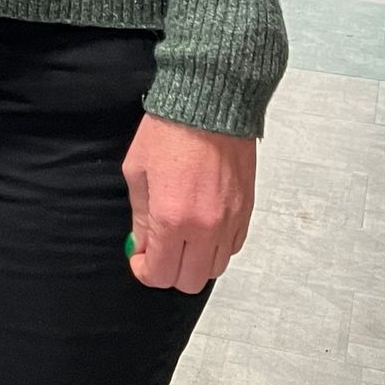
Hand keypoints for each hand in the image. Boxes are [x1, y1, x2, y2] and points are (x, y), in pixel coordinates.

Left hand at [122, 112, 254, 293]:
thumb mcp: (137, 171)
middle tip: (157, 251)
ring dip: (195, 262)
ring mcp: (230, 221)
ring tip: (181, 238)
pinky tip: (202, 228)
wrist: (211, 104)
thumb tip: (141, 244)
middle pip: (190, 281)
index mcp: (172, 219)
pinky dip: (217, 247)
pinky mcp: (246, 211)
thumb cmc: (169, 131)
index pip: (160, 273)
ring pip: (215, 269)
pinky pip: (233, 247)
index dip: (144, 271)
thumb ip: (140, 216)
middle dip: (169, 272)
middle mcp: (205, 228)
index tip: (138, 258)